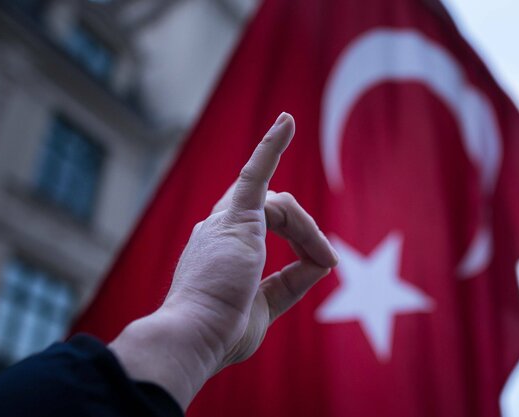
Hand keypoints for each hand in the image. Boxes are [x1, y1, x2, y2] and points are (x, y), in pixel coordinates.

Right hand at [109, 113, 337, 408]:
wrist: (194, 336)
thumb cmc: (221, 331)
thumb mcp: (265, 306)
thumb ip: (291, 283)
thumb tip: (323, 263)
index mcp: (219, 252)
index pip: (263, 233)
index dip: (300, 247)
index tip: (319, 265)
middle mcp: (217, 230)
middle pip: (272, 213)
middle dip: (303, 233)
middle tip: (324, 260)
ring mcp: (223, 220)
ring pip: (280, 206)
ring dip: (308, 231)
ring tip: (324, 256)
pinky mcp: (235, 216)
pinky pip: (255, 172)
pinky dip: (271, 145)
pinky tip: (287, 121)